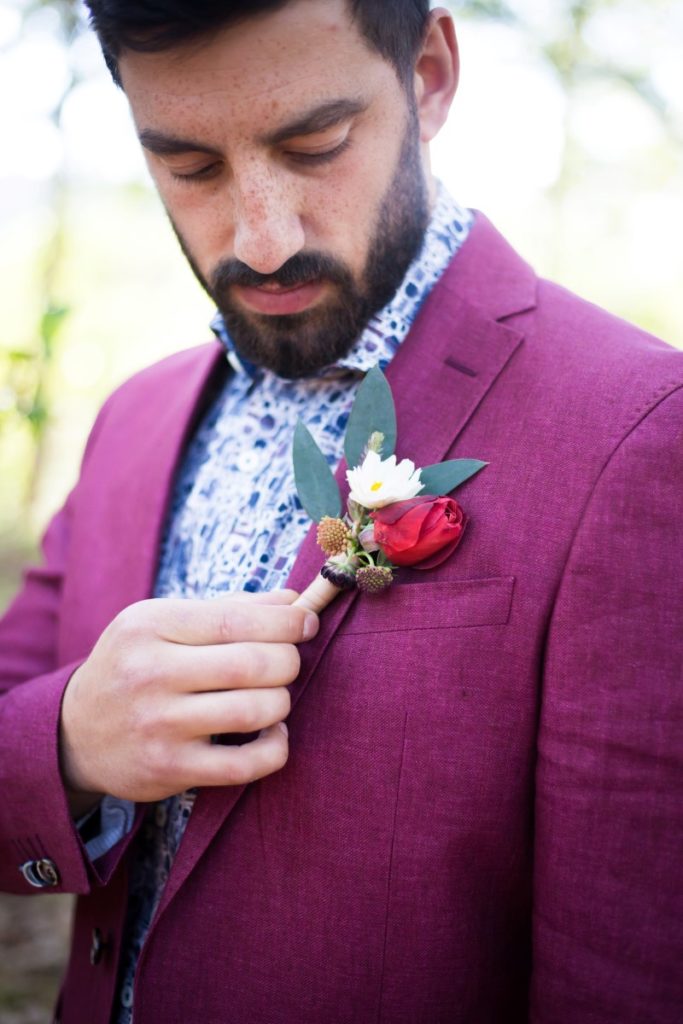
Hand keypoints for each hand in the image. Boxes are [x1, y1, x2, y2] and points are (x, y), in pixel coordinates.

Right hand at [59, 591, 317, 809]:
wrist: (76, 731)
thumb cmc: (137, 664)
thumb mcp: (164, 622)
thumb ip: (229, 608)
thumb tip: (293, 601)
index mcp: (150, 625)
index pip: (237, 619)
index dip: (286, 622)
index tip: (306, 623)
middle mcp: (150, 673)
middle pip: (253, 664)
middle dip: (287, 661)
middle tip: (287, 663)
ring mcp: (158, 725)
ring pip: (254, 710)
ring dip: (281, 702)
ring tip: (274, 697)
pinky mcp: (169, 769)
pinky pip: (245, 764)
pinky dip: (275, 747)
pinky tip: (271, 733)